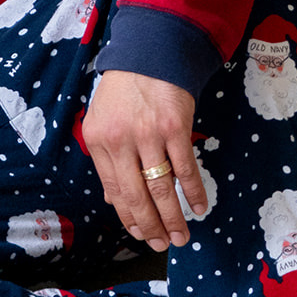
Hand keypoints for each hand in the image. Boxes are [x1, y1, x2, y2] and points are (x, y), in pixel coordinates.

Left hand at [82, 71, 207, 251]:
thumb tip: (112, 200)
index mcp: (99, 140)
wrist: (150, 52)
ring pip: (160, 189)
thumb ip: (108, 159)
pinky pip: (185, 170)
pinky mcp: (175, 128)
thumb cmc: (125, 90)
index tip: (140, 234)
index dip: (127, 217)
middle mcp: (120, 140)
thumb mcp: (103, 120)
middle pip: (135, 195)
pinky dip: (193, 193)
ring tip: (180, 236)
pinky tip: (198, 208)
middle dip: (150, 226)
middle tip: (162, 244)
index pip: (112, 190)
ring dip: (172, 218)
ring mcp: (148, 134)